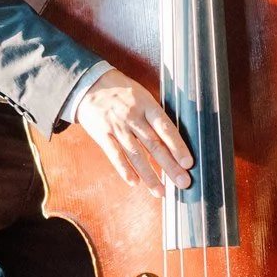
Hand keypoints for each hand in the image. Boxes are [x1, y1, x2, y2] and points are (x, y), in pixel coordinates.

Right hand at [74, 69, 192, 193]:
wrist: (88, 84)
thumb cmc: (121, 91)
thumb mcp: (142, 95)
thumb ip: (155, 115)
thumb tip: (174, 139)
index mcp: (146, 105)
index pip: (165, 128)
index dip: (177, 146)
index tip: (188, 163)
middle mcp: (132, 117)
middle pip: (154, 145)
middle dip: (169, 166)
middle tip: (183, 183)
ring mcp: (117, 126)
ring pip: (135, 154)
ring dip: (149, 175)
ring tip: (160, 191)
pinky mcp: (102, 134)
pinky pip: (114, 155)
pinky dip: (124, 169)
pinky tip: (134, 182)